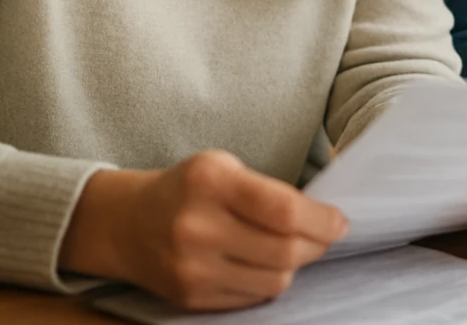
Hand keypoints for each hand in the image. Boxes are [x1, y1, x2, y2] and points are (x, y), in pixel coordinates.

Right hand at [59, 150, 347, 309]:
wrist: (127, 224)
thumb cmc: (189, 189)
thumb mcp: (223, 167)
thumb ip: (269, 190)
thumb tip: (326, 219)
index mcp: (210, 182)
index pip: (284, 210)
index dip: (322, 219)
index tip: (340, 221)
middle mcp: (197, 227)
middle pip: (285, 250)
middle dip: (317, 244)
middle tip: (325, 235)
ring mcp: (191, 268)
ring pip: (274, 280)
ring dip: (295, 265)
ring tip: (292, 248)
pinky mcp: (190, 298)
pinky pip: (252, 298)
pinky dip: (268, 282)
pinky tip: (263, 263)